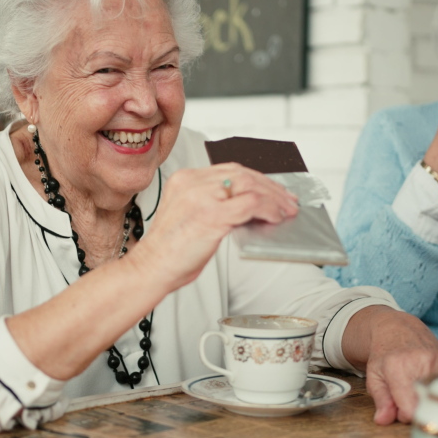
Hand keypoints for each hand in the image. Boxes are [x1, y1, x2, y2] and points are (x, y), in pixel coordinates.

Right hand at [132, 162, 298, 292]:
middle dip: (270, 186)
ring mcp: (202, 197)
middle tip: (287, 200)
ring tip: (286, 209)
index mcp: (184, 179)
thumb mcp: (189, 215)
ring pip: (250, 185)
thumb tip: (248, 206)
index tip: (272, 189)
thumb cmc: (169, 250)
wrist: (150, 268)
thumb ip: (214, 203)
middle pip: (242, 173)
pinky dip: (268, 209)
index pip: (229, 170)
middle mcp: (192, 182)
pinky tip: (275, 217)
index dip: (256, 179)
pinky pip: (250, 204)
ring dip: (273, 197)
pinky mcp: (212, 215)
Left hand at [342, 306, 437, 424]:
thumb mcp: (375, 377)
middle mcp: (425, 362)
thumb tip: (384, 420)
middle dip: (417, 408)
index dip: (405, 416)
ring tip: (418, 386)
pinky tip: (431, 382)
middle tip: (408, 396)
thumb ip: (381, 401)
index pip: (411, 410)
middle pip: (427, 405)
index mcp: (400, 367)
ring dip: (430, 399)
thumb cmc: (386, 354)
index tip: (400, 409)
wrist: (400, 329)